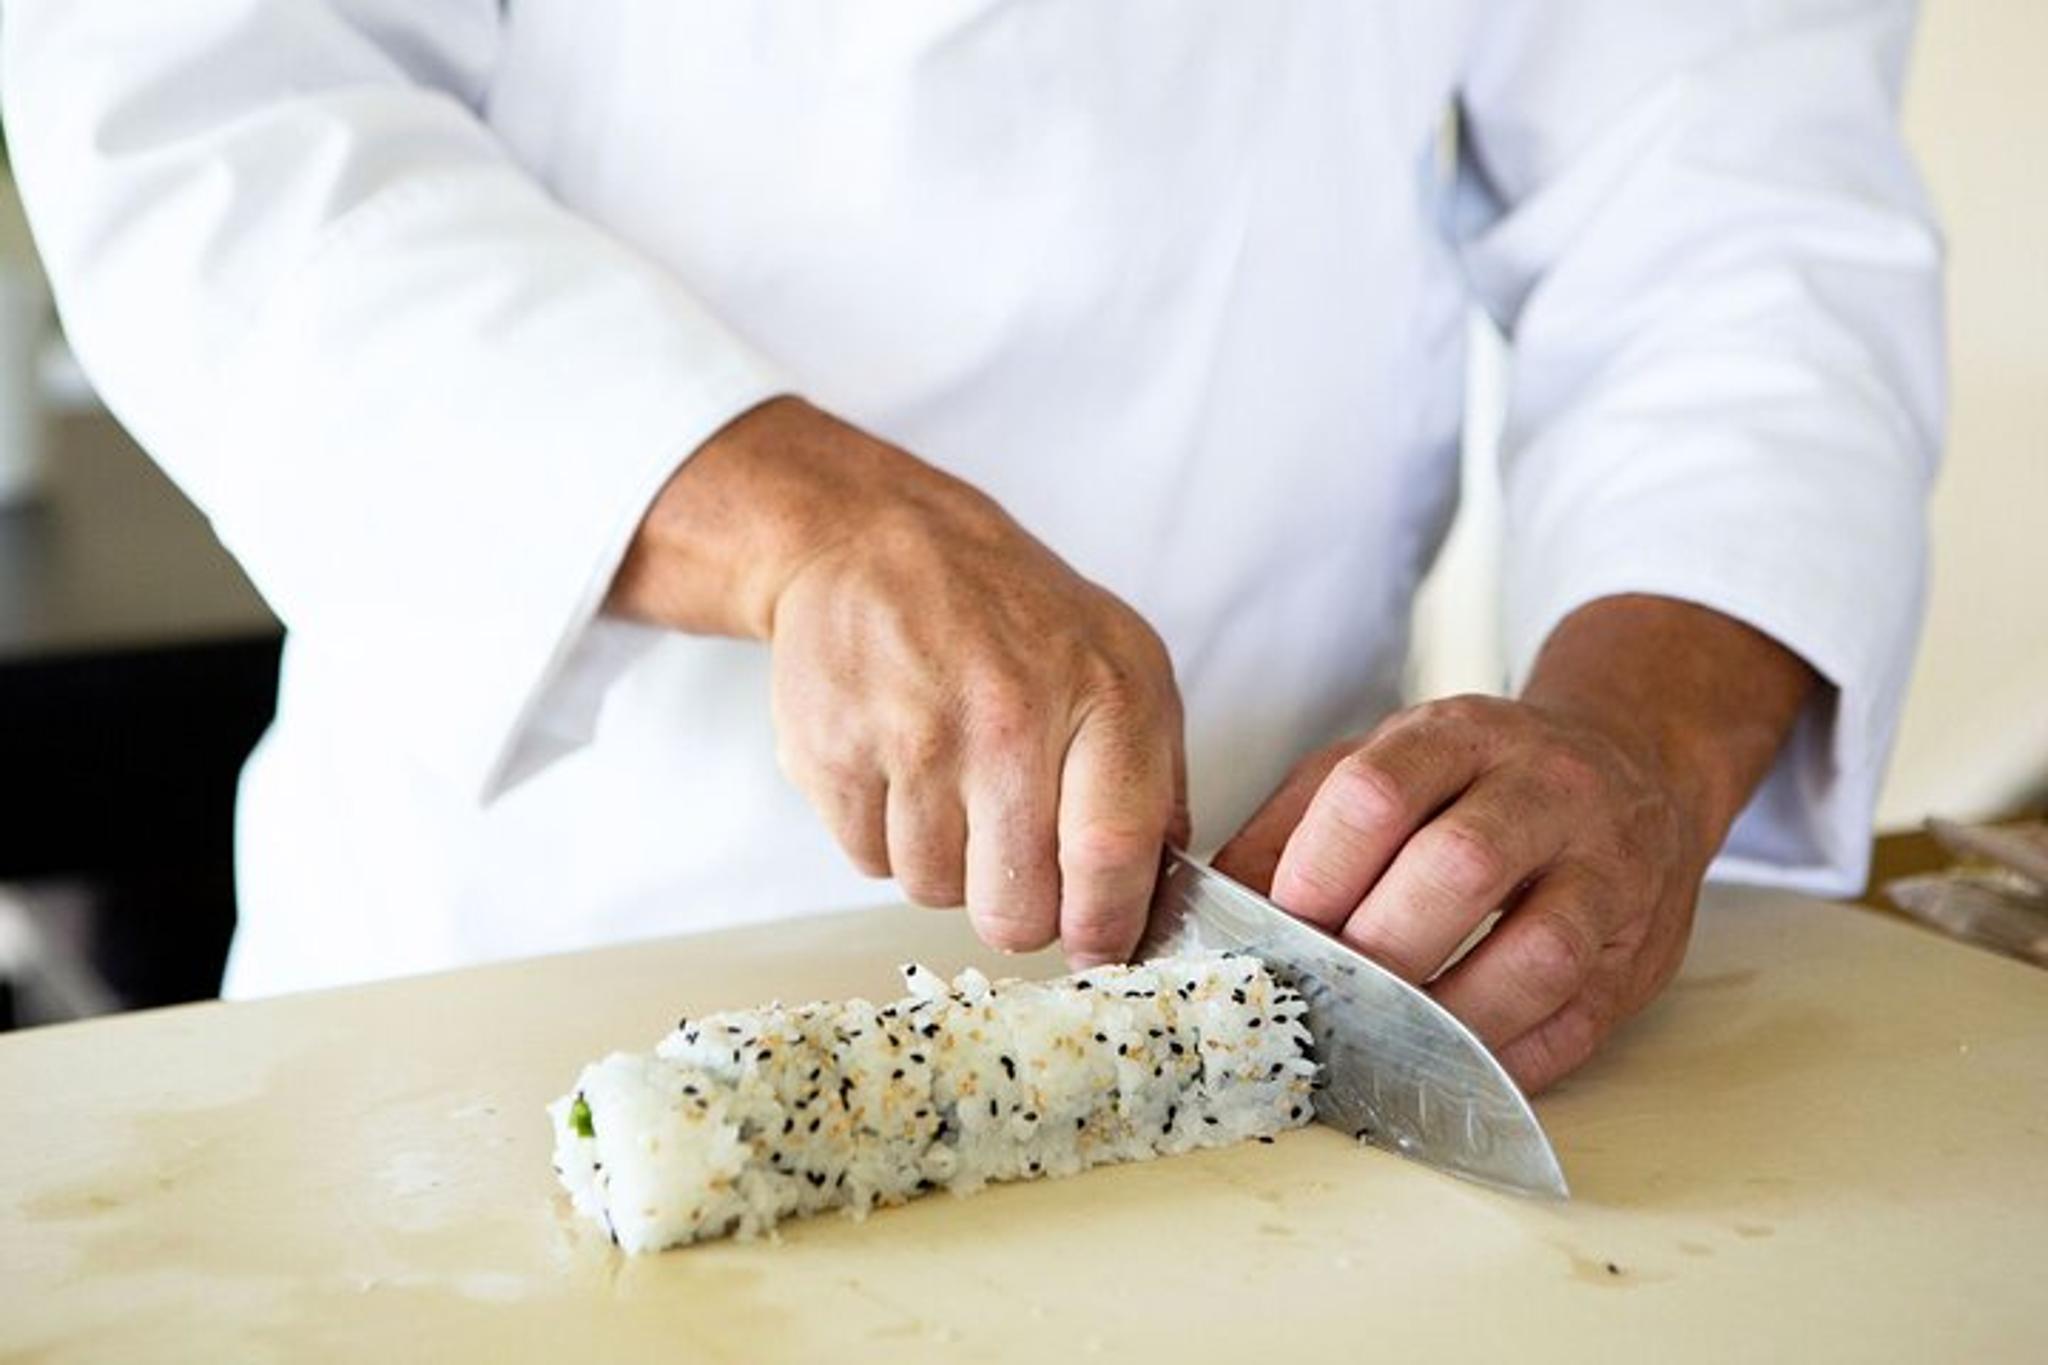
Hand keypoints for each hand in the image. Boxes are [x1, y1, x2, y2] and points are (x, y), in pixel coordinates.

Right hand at [612, 398, 1186, 965]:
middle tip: (1014, 859)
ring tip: (950, 785)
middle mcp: (1008, 719)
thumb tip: (1156, 894)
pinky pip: (869, 864)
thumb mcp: (1122, 663)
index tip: (1100, 943)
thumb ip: (1154, 779)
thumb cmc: (1007, 609)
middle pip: (1016, 911)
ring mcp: (912, 739)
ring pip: (935, 894)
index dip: (1107, 929)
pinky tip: (897, 768)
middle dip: (1019, 908)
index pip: (1112, 859)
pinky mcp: (832, 755)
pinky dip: (885, 836)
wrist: (871, 542)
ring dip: (947, 865)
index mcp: (1101, 696)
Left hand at [1213, 596, 1815, 1092]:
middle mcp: (1544, 788)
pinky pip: (1578, 1016)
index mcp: (1458, 735)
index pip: (1378, 792)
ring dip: (1450, 1015)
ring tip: (1389, 1043)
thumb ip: (1292, 830)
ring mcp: (1606, 866)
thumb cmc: (1473, 781)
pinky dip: (1509, 1057)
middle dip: (1380, 949)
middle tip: (1330, 994)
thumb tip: (1203, 916)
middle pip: (1459, 867)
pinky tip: (1455, 1068)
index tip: (1281, 926)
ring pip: (1537, 950)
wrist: (1631, 763)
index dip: (1318, 872)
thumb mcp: (1379, 765)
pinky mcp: (1637, 945)